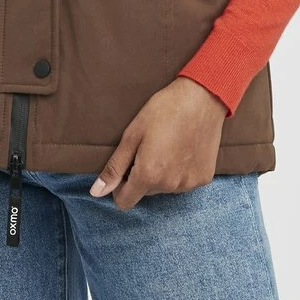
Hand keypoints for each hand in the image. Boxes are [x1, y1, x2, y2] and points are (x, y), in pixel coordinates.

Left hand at [89, 76, 227, 209]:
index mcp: (148, 175)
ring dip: (162, 174)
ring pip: (165, 188)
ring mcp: (188, 184)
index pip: (124, 202)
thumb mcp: (132, 134)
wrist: (201, 98)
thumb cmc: (163, 110)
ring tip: (168, 145)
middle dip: (143, 175)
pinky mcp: (203, 178)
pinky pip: (184, 183)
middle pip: (145, 192)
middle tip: (150, 147)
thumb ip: (114, 167)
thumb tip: (96, 193)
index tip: (126, 167)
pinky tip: (183, 149)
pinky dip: (180, 171)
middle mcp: (169, 186)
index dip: (120, 187)